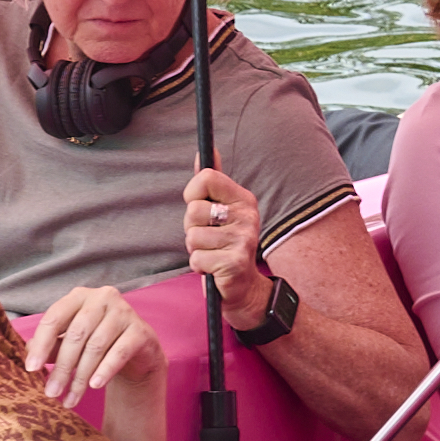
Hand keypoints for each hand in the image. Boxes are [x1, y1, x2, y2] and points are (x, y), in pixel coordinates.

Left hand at [20, 281, 163, 413]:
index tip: (31, 369)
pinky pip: (119, 352)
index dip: (41, 344)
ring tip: (70, 399)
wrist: (137, 352)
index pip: (54, 317)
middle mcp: (102, 298)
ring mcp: (124, 312)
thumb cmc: (98, 344)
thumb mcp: (71, 343)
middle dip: (61, 367)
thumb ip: (51, 345)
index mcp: (79, 297)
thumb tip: (28, 355)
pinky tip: (94, 386)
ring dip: (80, 376)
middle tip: (51, 392)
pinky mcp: (140, 331)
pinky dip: (105, 371)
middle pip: (75, 335)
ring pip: (95, 347)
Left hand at [179, 163, 264, 292]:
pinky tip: (213, 268)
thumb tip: (204, 153)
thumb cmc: (226, 245)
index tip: (200, 208)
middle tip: (208, 238)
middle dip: (191, 228)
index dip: (192, 194)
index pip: (207, 177)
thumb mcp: (223, 211)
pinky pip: (197, 258)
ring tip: (212, 253)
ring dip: (195, 249)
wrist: (243, 287)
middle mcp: (247, 216)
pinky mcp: (235, 263)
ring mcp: (243, 240)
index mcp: (243, 199)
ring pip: (192, 236)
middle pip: (193, 210)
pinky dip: (199, 266)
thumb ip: (212, 183)